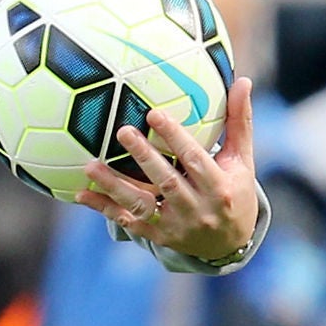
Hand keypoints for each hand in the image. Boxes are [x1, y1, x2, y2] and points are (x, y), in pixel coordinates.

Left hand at [78, 71, 262, 268]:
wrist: (230, 244)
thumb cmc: (235, 191)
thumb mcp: (242, 160)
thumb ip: (239, 123)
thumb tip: (244, 81)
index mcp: (220, 187)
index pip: (195, 159)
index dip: (175, 137)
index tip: (154, 114)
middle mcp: (198, 209)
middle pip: (167, 181)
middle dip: (144, 157)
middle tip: (122, 131)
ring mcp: (176, 226)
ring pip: (141, 205)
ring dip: (114, 187)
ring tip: (91, 166)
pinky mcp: (159, 236)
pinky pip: (128, 222)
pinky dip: (105, 209)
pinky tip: (82, 194)